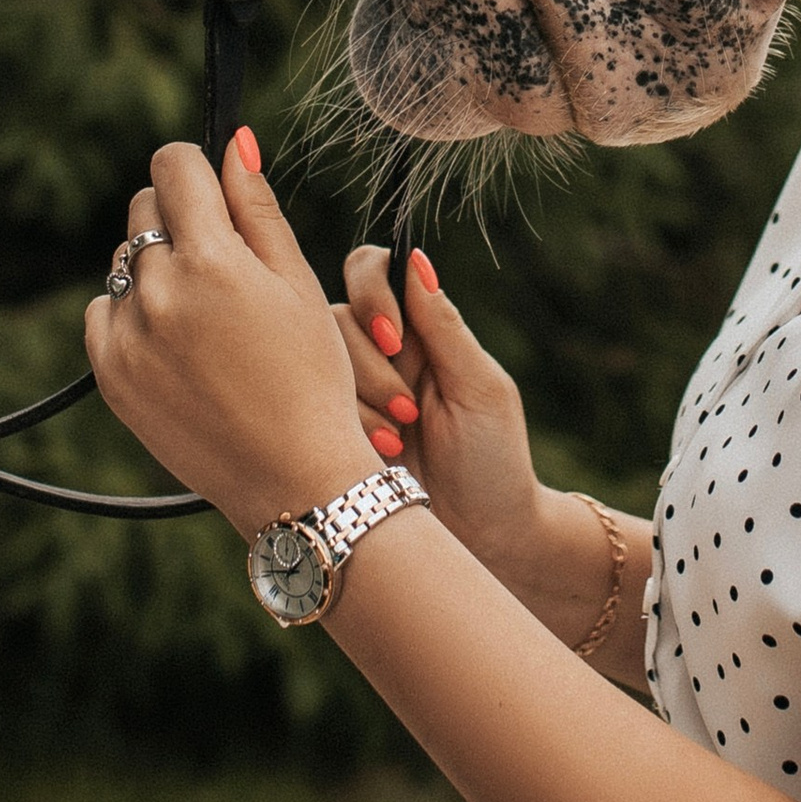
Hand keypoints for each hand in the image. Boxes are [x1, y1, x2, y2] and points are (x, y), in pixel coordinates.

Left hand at [84, 133, 372, 538]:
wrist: (292, 477)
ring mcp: (128, 337)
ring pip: (125, 262)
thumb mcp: (297, 284)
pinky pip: (104, 312)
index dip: (197, 168)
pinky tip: (178, 341)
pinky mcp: (110, 375)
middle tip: (222, 262)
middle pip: (145, 209)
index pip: (174, 165)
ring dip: (156, 268)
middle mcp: (160, 293)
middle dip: (179, 217)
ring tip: (206, 312)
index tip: (214, 190)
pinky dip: (132, 314)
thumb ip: (257, 208)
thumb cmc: (313, 377)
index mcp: (213, 261)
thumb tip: (233, 141)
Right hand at [331, 245, 611, 627]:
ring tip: (396, 445)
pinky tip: (376, 459)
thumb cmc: (494, 462)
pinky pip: (307, 410)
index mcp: (418, 332)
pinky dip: (339, 431)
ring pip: (317, 364)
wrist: (482, 542)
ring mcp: (349, 395)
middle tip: (407, 413)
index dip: (373, 293)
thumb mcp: (479, 389)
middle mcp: (378, 356)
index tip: (394, 337)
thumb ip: (443, 326)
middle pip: (338, 318)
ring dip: (358, 402)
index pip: (374, 273)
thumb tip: (416, 259)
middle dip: (370, 366)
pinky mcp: (328, 433)